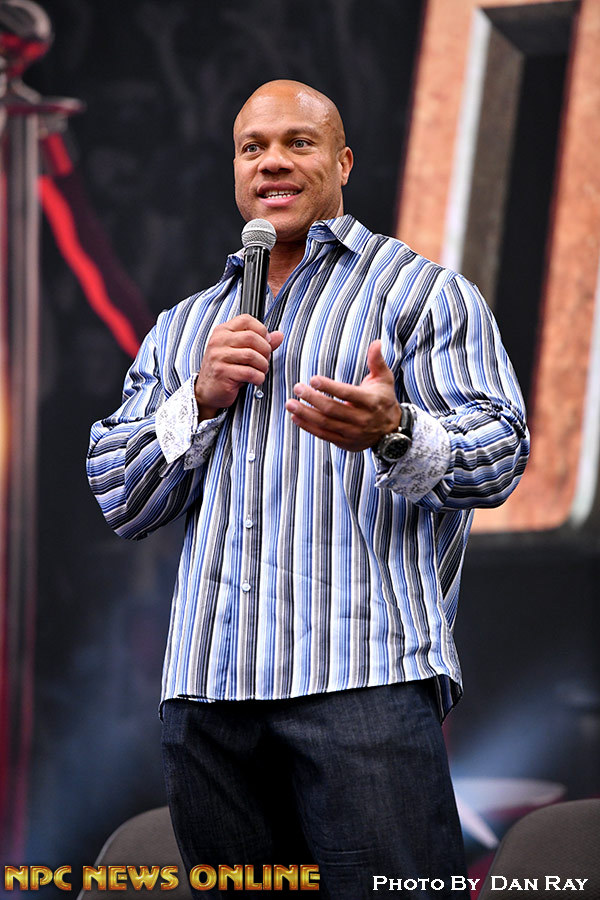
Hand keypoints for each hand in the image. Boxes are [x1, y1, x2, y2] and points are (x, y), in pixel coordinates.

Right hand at [195, 314, 283, 418]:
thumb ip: (260, 342)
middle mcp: (219, 341)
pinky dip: (258, 377)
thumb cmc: (225, 370)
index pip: (246, 320)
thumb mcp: (240, 352)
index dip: (261, 330)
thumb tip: (279, 335)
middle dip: (265, 350)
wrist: (208, 391)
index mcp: (222, 331)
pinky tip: (255, 379)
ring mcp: (218, 357)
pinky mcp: (222, 372)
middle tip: (264, 359)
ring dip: (262, 365)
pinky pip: (248, 372)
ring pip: (251, 355)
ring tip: (260, 370)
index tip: (265, 342)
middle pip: (251, 337)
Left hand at [285, 340, 401, 451]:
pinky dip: (308, 427)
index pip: (347, 393)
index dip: (329, 387)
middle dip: (312, 398)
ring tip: (290, 403)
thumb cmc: (384, 399)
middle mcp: (362, 419)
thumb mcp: (384, 379)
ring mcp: (352, 433)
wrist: (391, 430)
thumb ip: (377, 361)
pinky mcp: (344, 442)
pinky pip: (323, 435)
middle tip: (297, 388)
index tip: (313, 379)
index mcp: (371, 401)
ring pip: (325, 423)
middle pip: (332, 409)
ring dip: (305, 413)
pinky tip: (296, 417)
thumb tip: (376, 342)